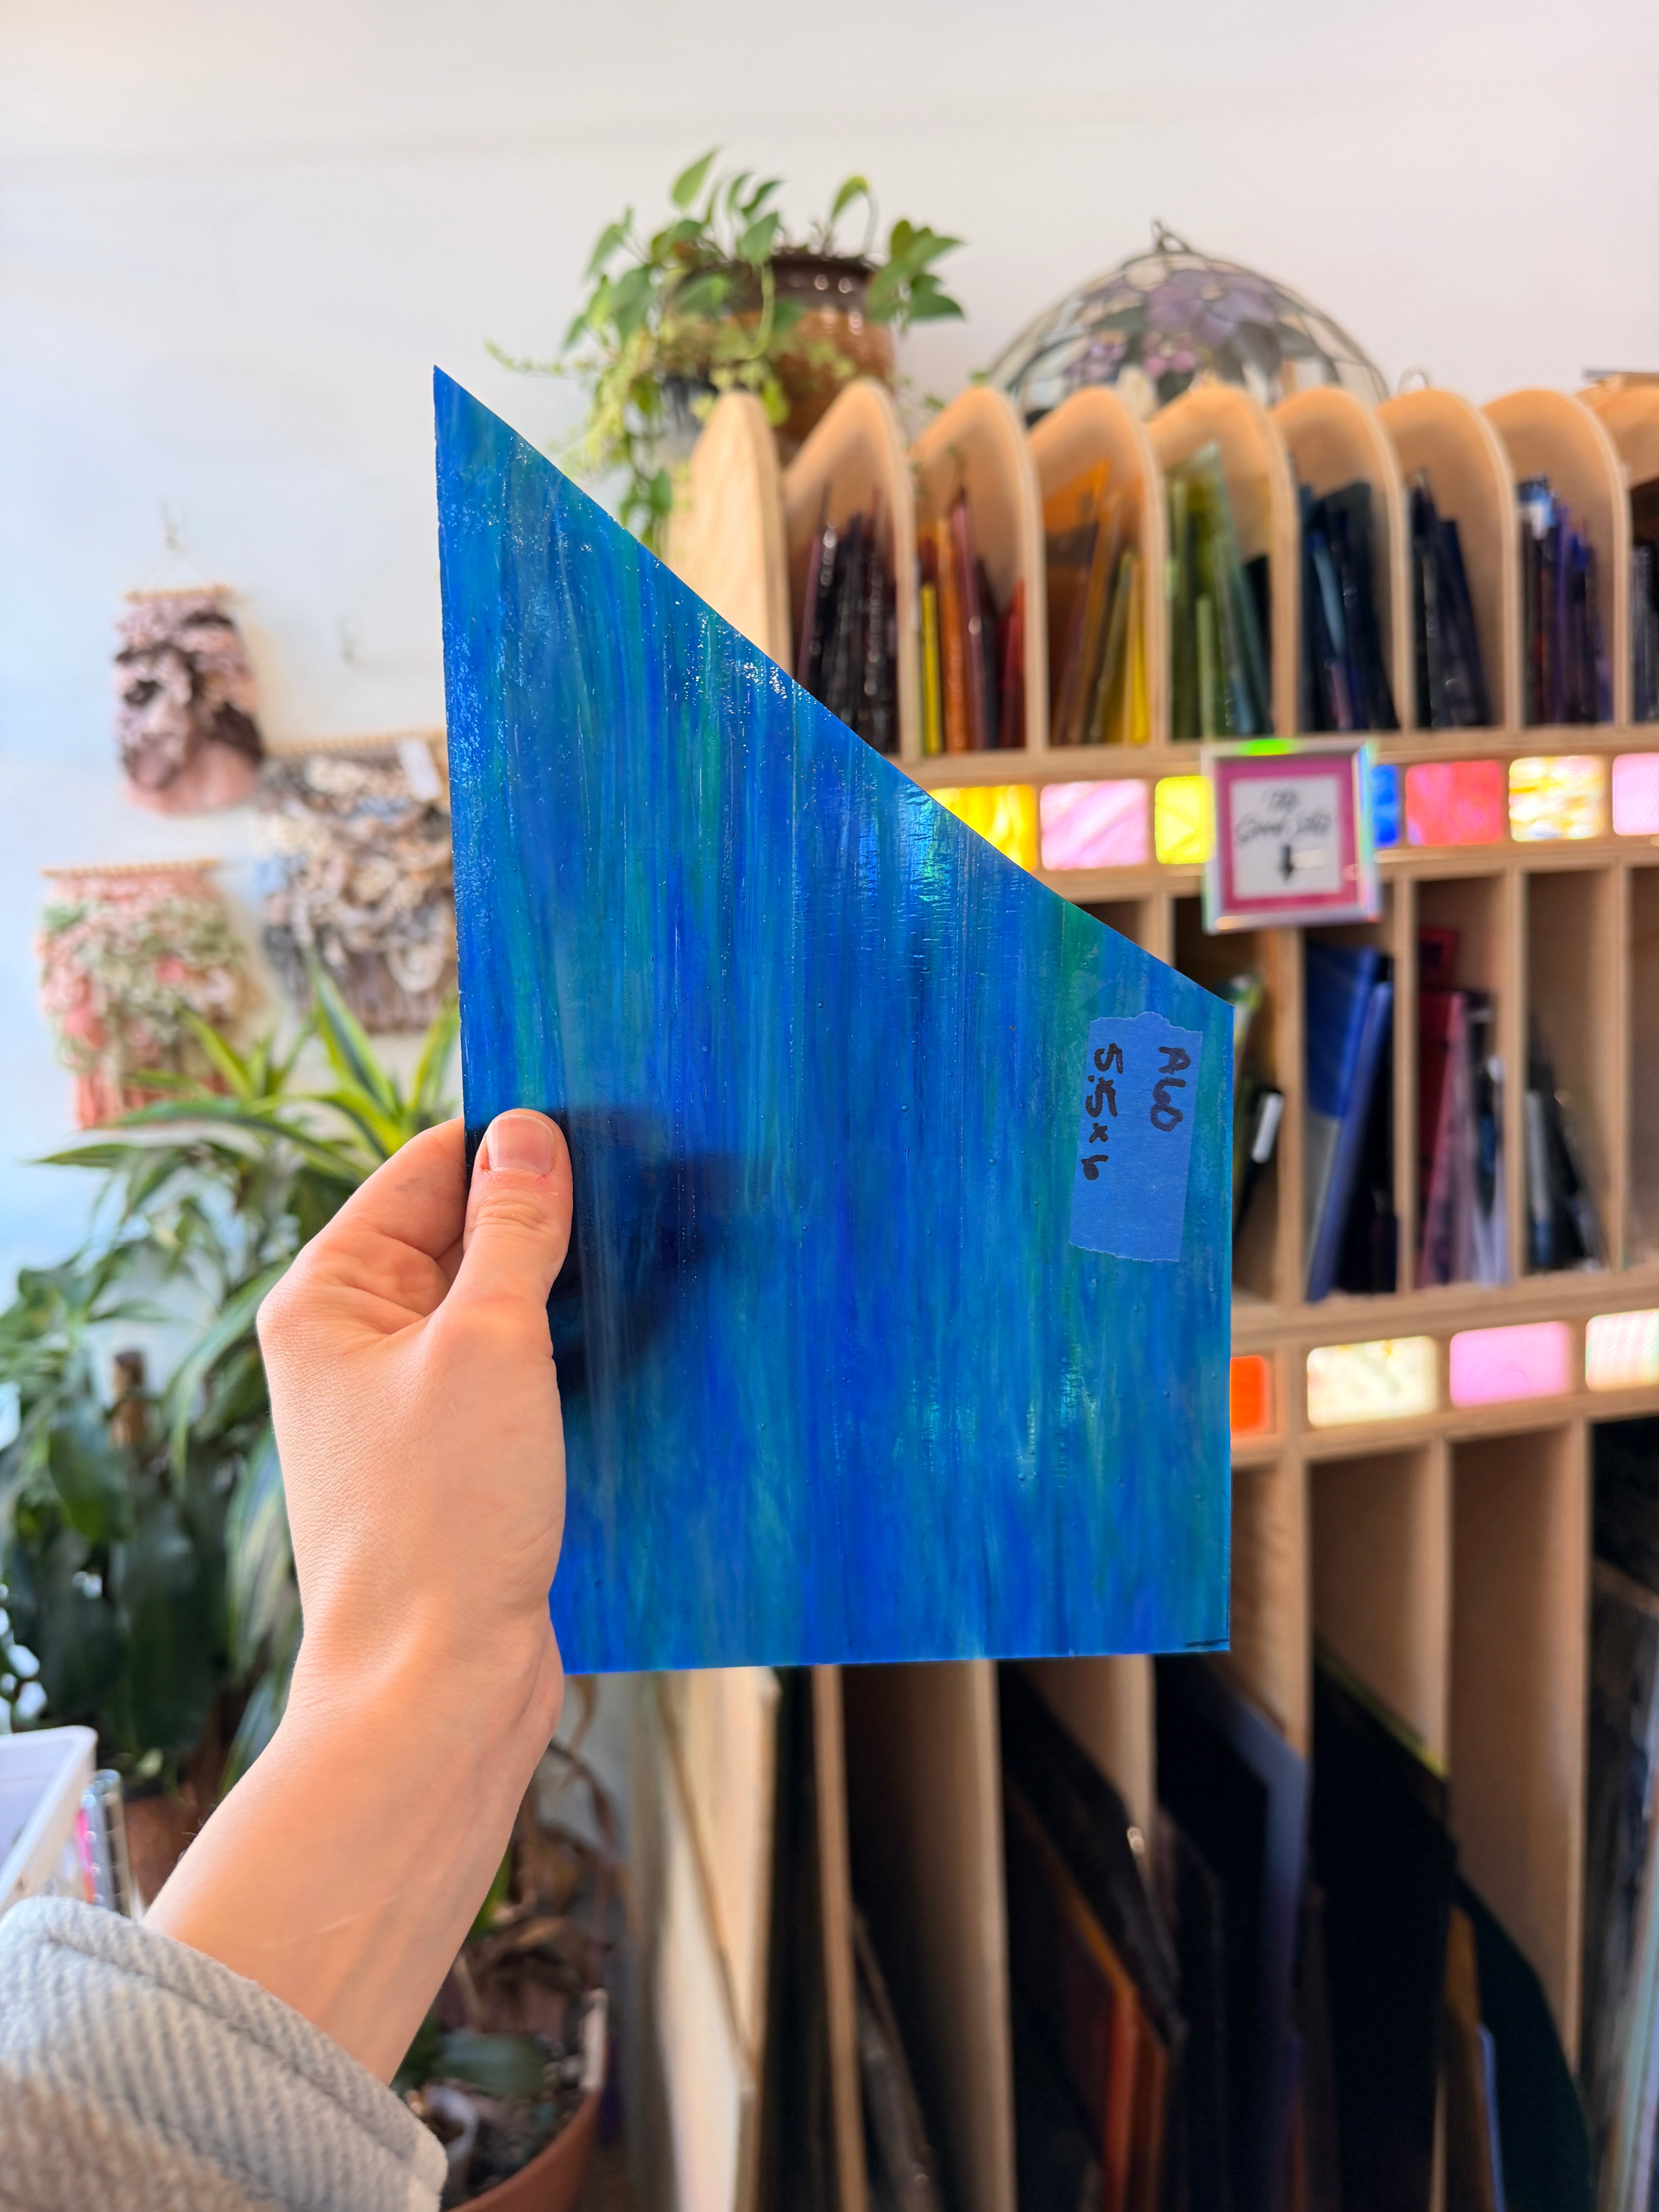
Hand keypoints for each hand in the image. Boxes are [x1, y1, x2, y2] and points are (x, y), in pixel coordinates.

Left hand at [148, 1111, 572, 2080]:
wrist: (434, 1688)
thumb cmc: (442, 1519)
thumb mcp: (492, 1344)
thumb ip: (514, 1231)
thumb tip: (529, 1134)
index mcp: (330, 1297)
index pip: (425, 1169)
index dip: (511, 1142)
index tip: (605, 1123)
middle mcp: (355, 1341)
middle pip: (461, 1233)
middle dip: (547, 1214)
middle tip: (650, 1189)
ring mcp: (403, 1401)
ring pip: (497, 1303)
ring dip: (565, 1285)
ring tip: (654, 1259)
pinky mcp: (451, 1455)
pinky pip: (513, 1369)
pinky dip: (565, 1350)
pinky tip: (632, 1340)